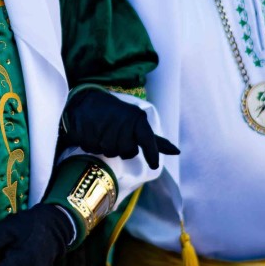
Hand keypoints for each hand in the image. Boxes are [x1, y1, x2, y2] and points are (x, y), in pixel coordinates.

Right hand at [63, 88, 178, 169]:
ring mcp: (104, 125)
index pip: (148, 139)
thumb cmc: (117, 115)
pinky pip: (92, 148)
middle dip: (122, 148)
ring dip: (106, 147)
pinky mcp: (87, 129)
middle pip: (126, 152)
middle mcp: (122, 121)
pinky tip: (92, 132)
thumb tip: (177, 152)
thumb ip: (155, 142)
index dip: (151, 153)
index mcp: (137, 119)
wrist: (87, 99)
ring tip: (103, 133)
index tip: (154, 165)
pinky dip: (92, 144)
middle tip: (116, 136)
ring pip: (109, 152)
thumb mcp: (137, 124)